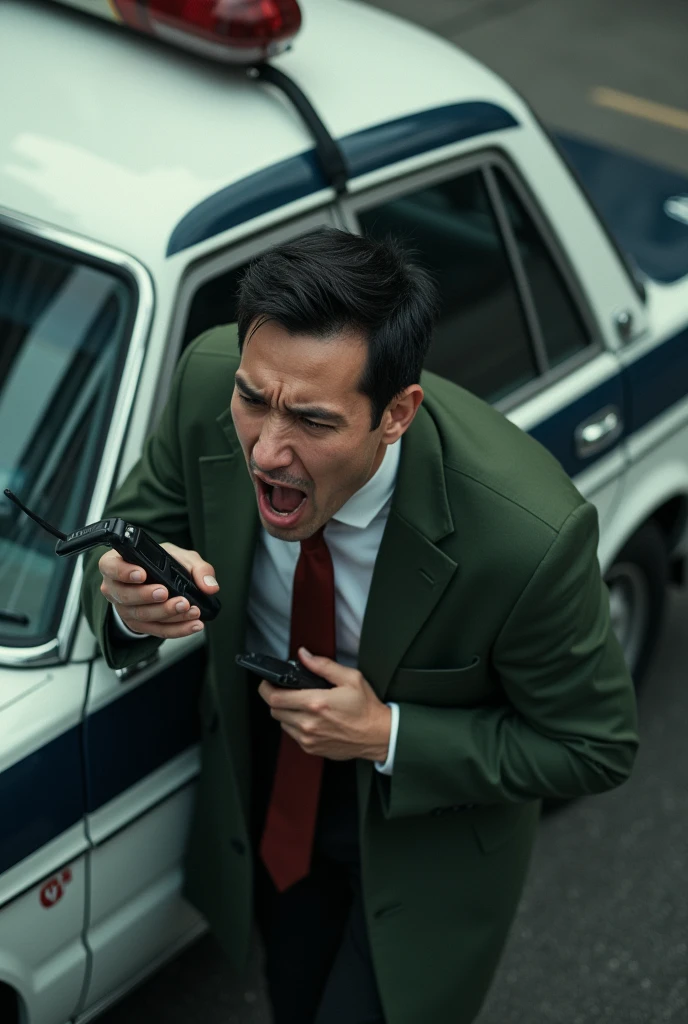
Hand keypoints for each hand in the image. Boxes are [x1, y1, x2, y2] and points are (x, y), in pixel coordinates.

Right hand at [98, 541, 219, 639]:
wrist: (161, 580)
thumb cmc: (164, 564)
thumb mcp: (180, 557)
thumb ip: (197, 567)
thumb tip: (209, 587)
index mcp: (116, 564)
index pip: (110, 567)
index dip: (124, 572)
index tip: (142, 574)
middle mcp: (114, 588)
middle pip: (126, 596)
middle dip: (148, 596)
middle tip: (168, 594)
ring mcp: (124, 609)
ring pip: (141, 615)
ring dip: (166, 613)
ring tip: (188, 608)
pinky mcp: (138, 625)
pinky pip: (156, 630)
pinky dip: (177, 629)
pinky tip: (193, 624)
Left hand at [258, 648, 390, 761]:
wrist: (378, 735)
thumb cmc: (366, 707)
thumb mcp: (350, 678)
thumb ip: (323, 666)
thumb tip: (304, 655)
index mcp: (316, 703)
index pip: (275, 698)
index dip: (266, 688)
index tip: (267, 683)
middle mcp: (309, 723)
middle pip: (274, 711)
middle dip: (275, 699)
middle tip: (284, 691)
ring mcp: (309, 738)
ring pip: (281, 723)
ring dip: (285, 712)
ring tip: (299, 704)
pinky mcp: (312, 748)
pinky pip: (293, 735)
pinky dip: (294, 725)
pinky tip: (308, 718)